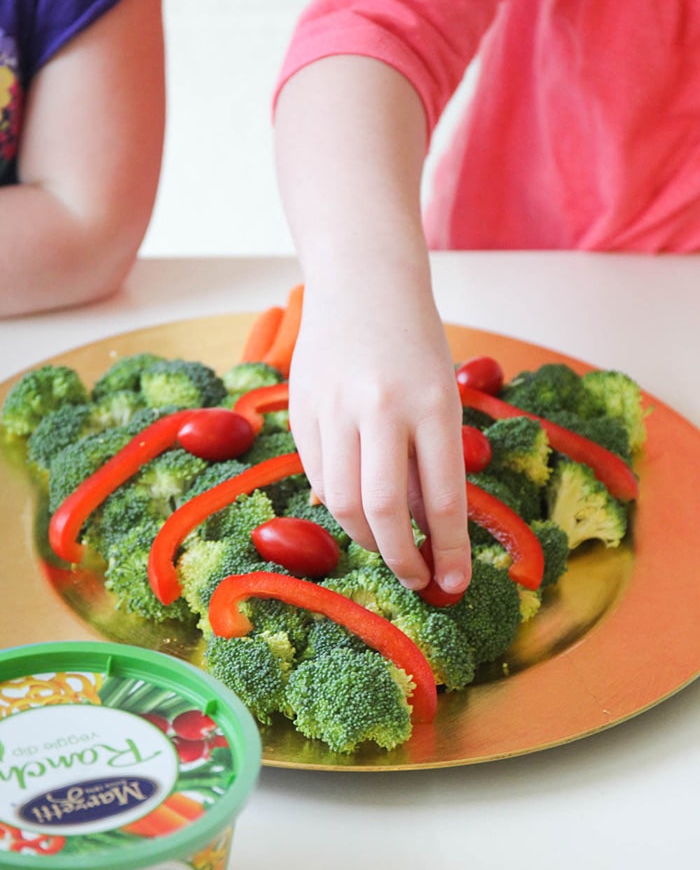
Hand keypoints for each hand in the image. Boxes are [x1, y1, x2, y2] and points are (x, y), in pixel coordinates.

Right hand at [288, 277, 470, 593]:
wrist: (362, 284)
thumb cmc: (415, 345)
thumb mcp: (441, 397)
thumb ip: (430, 461)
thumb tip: (421, 531)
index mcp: (432, 403)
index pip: (444, 497)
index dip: (449, 551)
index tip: (453, 585)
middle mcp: (381, 408)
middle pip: (383, 510)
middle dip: (402, 559)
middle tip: (416, 580)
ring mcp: (334, 408)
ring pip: (340, 502)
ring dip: (365, 538)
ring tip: (386, 545)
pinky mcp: (302, 410)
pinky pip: (317, 476)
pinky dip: (336, 502)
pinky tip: (355, 504)